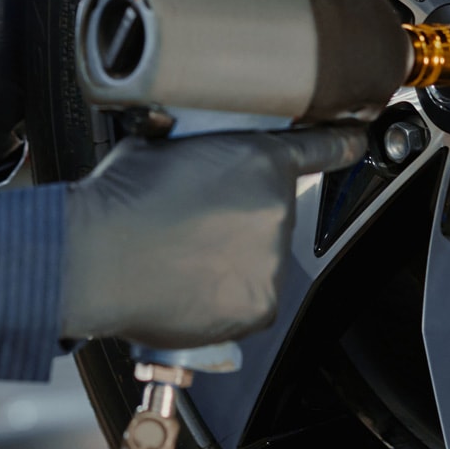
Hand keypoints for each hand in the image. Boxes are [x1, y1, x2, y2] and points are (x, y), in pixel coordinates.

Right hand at [59, 127, 367, 348]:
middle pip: (273, 211)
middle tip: (188, 223)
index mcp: (259, 160)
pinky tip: (184, 285)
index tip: (356, 140)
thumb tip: (196, 157)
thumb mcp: (161, 144)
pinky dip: (223, 297)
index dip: (341, 143)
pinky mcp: (257, 308)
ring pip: (260, 259)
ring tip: (177, 257)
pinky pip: (248, 300)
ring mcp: (271, 263)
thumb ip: (200, 150)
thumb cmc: (115, 199)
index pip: (323, 148)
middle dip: (239, 216)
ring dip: (230, 258)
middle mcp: (277, 211)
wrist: (93, 258)